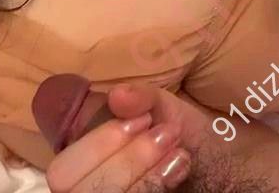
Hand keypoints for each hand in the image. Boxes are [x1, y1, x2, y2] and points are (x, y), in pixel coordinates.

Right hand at [46, 84, 203, 192]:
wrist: (216, 169)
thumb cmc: (182, 138)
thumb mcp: (163, 110)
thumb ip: (141, 99)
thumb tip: (118, 96)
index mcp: (82, 166)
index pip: (62, 171)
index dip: (97, 145)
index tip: (140, 121)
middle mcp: (86, 191)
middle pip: (79, 192)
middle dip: (125, 161)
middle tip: (165, 135)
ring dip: (143, 174)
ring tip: (178, 152)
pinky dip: (154, 186)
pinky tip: (178, 168)